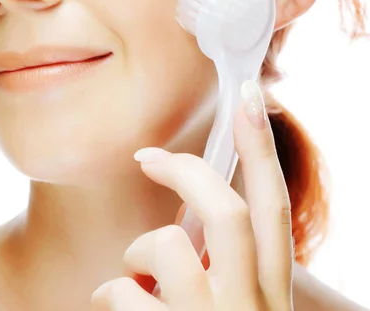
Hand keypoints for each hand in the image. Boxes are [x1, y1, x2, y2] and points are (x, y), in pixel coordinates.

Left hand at [91, 80, 292, 310]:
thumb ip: (226, 269)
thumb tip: (194, 221)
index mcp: (271, 298)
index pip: (274, 211)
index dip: (262, 151)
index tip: (248, 95)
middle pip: (229, 214)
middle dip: (184, 173)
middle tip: (149, 157)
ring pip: (167, 247)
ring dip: (137, 250)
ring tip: (134, 274)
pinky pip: (123, 293)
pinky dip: (111, 292)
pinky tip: (116, 307)